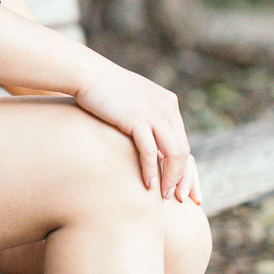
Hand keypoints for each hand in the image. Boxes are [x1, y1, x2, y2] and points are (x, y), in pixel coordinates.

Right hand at [74, 59, 198, 202]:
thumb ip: (144, 120)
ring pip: (174, 153)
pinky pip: (150, 151)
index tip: (187, 189)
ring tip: (164, 196)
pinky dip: (151, 170)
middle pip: (184, 150)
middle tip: (180, 199)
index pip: (184, 142)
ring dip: (171, 177)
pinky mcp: (137, 119)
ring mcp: (153, 112)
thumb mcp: (132, 103)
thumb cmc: (103, 91)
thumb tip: (148, 144)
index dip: (187, 168)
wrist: (86, 74)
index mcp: (168, 103)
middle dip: (183, 178)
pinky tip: (148, 185)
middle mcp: (166, 107)